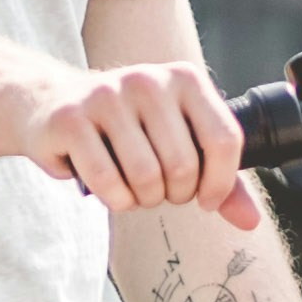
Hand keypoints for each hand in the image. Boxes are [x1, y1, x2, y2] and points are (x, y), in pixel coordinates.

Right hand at [21, 59, 256, 226]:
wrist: (50, 102)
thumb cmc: (127, 130)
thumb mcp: (179, 142)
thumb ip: (219, 180)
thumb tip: (251, 222)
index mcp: (185, 79)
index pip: (224, 140)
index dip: (219, 184)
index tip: (205, 199)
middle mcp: (148, 79)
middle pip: (183, 166)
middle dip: (173, 194)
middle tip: (157, 189)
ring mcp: (106, 96)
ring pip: (146, 178)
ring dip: (141, 200)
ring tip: (131, 187)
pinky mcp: (70, 119)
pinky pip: (108, 183)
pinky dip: (114, 200)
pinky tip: (106, 187)